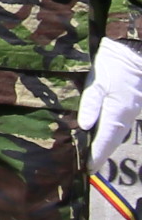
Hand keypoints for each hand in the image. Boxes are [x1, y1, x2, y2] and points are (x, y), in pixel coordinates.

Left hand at [79, 38, 141, 165]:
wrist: (135, 50)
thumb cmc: (114, 64)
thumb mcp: (97, 81)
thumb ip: (90, 104)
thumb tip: (84, 127)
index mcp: (118, 112)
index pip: (106, 140)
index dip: (97, 155)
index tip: (89, 169)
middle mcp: (126, 115)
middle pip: (112, 139)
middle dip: (101, 153)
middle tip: (89, 167)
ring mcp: (131, 109)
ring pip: (117, 132)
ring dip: (106, 143)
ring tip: (93, 154)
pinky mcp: (131, 103)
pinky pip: (120, 123)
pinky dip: (111, 132)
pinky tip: (103, 133)